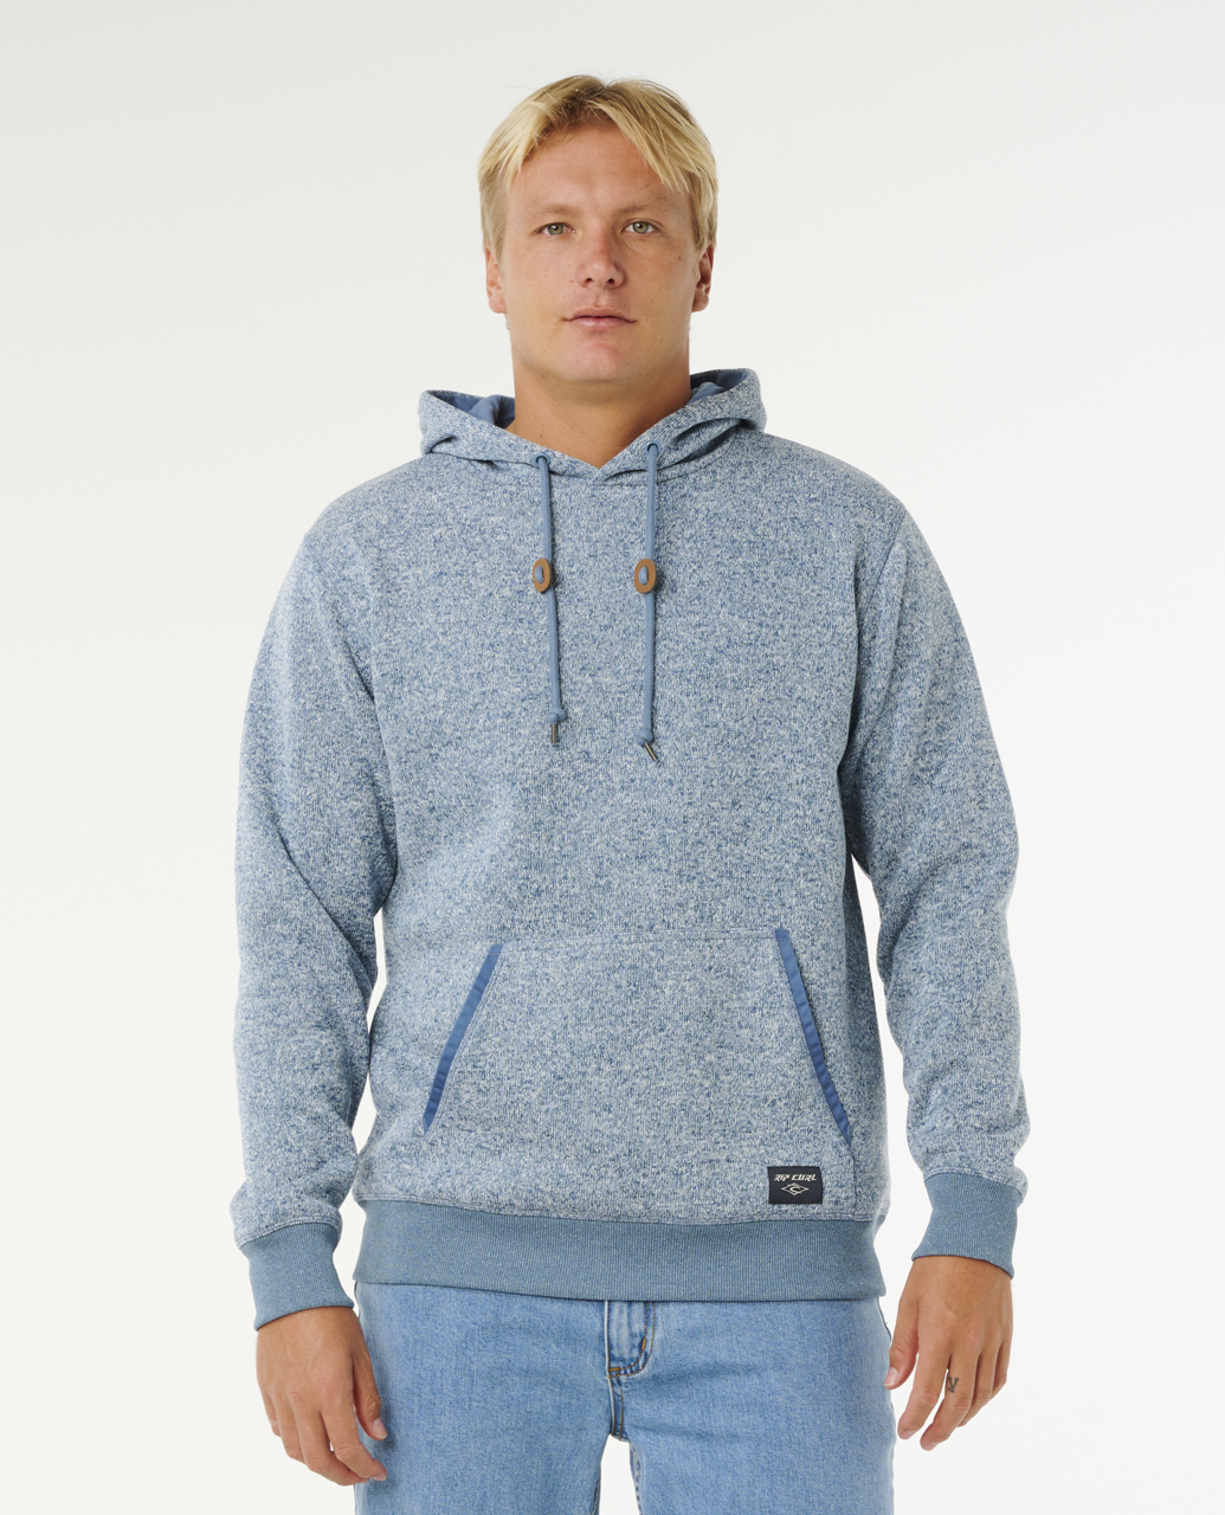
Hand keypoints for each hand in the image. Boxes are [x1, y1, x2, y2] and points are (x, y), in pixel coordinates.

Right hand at [255, 1304, 388, 1485]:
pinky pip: (279, 1429)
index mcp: (329, 1392)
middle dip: (340, 1475)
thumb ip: (368, 1398)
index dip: (364, 1468)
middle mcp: (300, 1402)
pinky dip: (296, 1440)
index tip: (378, 1472)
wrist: (292, 1291)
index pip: (347, 1448)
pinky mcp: (266, 1390)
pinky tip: (311, 1431)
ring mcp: (279, 1398)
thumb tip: (377, 1435)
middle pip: (317, 1461)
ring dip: (316, 1461)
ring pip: (294, 1450)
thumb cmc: (332, 1318)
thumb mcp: (360, 1354)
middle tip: (358, 1473)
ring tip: (336, 1455)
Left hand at [883, 1255, 1011, 1450]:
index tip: (905, 1433)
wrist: (975, 1240)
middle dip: (940, 1429)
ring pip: (980, 1396)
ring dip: (963, 1419)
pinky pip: (998, 1380)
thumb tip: (892, 1385)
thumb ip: (902, 1346)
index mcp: (940, 1333)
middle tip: (925, 1443)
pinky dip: (985, 1399)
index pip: (928, 1391)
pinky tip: (971, 1405)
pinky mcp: (1006, 1337)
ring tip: (945, 1428)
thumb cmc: (934, 1268)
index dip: (915, 1418)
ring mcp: (992, 1342)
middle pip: (958, 1404)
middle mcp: (970, 1343)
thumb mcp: (908, 1301)